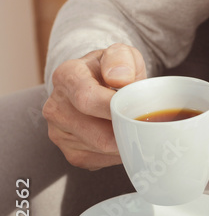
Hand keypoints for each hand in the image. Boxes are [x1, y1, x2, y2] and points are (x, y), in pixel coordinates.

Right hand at [43, 42, 146, 169]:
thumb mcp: (121, 53)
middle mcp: (55, 106)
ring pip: (101, 150)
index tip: (136, 110)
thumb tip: (121, 78)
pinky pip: (99, 161)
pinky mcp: (68, 153)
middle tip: (146, 124)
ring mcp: (58, 132)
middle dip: (127, 130)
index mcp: (66, 76)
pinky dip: (117, 153)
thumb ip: (121, 59)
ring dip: (125, 143)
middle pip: (97, 133)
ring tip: (136, 127)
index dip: (115, 109)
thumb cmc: (112, 69)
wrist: (97, 84)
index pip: (87, 99)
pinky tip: (123, 137)